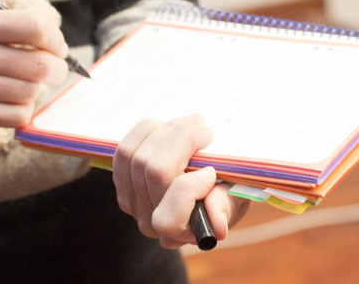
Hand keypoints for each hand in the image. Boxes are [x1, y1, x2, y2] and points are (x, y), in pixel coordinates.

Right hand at [0, 6, 67, 127]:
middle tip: (54, 68)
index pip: (34, 27)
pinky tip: (14, 100)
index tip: (55, 45)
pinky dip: (24, 108)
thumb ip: (14, 24)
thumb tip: (55, 32)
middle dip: (56, 67)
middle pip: (39, 65)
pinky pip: (17, 116)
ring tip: (25, 82)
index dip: (55, 37)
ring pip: (30, 92)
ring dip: (37, 88)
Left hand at [113, 115, 250, 248]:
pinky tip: (168, 128)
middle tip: (205, 131)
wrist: (208, 184)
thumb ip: (226, 207)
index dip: (189, 189)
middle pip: (152, 173)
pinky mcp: (122, 181)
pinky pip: (125, 150)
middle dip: (180, 141)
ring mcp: (132, 203)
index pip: (169, 219)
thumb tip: (216, 220)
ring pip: (135, 156)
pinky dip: (146, 132)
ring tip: (191, 124)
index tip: (212, 170)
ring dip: (164, 131)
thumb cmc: (225, 191)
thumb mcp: (236, 198)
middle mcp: (151, 224)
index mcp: (181, 234)